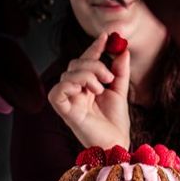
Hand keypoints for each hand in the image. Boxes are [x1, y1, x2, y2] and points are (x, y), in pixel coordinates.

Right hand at [48, 32, 130, 148]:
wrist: (117, 144)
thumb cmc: (116, 124)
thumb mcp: (120, 91)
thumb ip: (119, 71)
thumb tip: (122, 49)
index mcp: (86, 88)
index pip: (85, 62)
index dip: (94, 48)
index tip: (107, 36)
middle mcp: (75, 93)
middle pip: (75, 65)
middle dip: (93, 64)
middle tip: (109, 77)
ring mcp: (69, 102)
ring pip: (67, 74)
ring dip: (87, 75)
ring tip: (100, 89)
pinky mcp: (64, 112)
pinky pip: (57, 91)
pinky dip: (71, 85)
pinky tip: (86, 91)